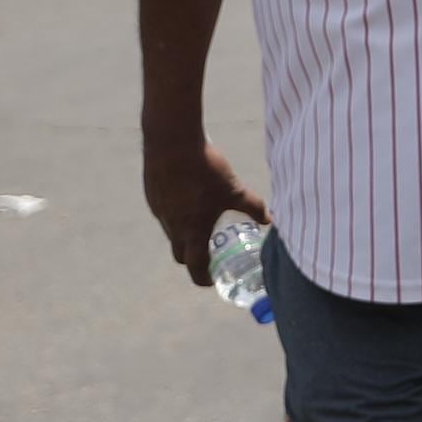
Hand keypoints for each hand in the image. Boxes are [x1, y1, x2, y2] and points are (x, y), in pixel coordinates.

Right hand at [142, 131, 265, 284]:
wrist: (171, 142)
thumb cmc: (205, 168)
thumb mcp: (234, 188)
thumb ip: (252, 206)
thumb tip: (269, 219)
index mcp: (192, 231)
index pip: (194, 267)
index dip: (203, 277)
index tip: (211, 279)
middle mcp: (172, 226)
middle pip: (180, 253)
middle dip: (193, 258)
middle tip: (207, 253)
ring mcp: (159, 211)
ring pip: (171, 231)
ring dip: (184, 233)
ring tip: (200, 220)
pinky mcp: (152, 196)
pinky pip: (163, 213)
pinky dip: (175, 213)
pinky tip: (187, 196)